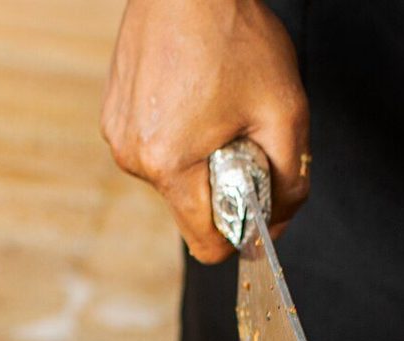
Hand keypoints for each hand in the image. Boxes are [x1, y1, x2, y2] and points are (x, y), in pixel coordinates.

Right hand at [101, 0, 308, 263]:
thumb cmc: (233, 34)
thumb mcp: (284, 111)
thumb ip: (290, 179)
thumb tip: (281, 222)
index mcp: (169, 165)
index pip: (206, 244)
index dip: (242, 233)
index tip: (260, 202)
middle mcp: (133, 157)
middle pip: (190, 208)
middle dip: (222, 184)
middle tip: (240, 129)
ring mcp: (118, 134)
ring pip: (173, 176)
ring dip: (200, 156)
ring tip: (214, 103)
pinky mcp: (113, 113)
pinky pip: (155, 146)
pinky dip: (179, 133)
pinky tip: (193, 92)